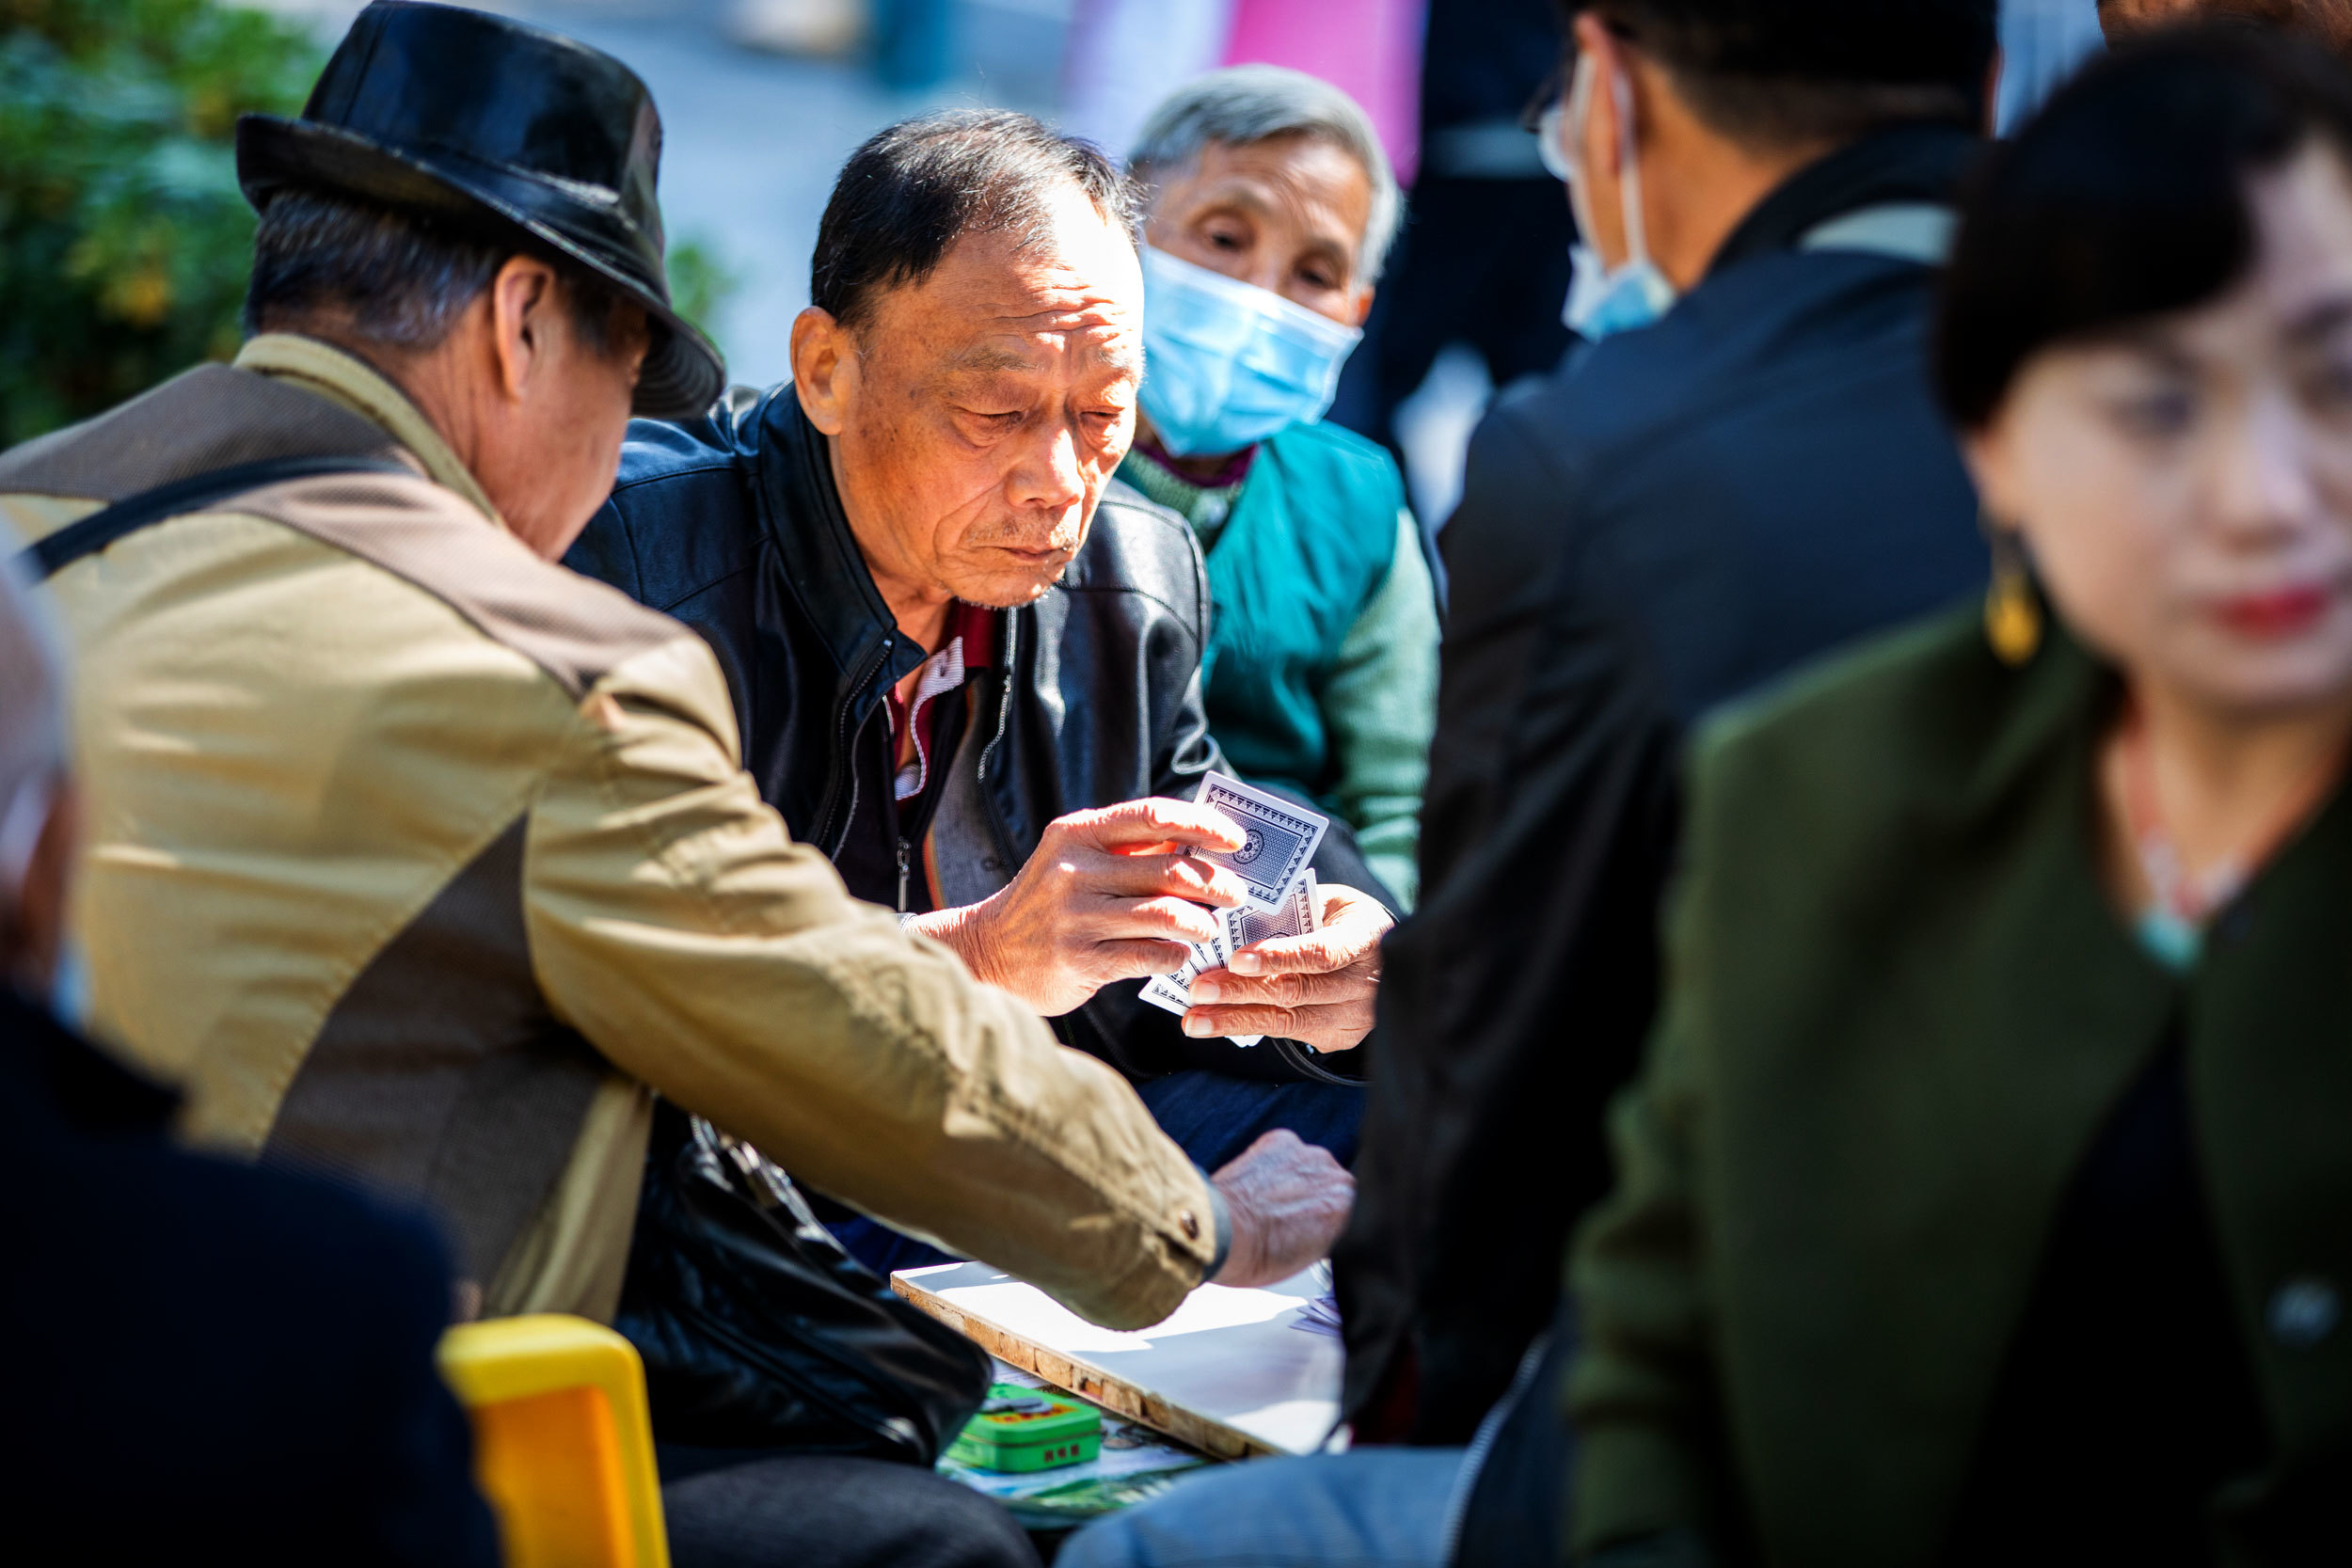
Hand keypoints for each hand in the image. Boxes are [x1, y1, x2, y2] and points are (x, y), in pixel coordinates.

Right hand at [909, 798, 1249, 1016]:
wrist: (989, 952)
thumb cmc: (1051, 902)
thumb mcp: (1076, 860)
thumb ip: (1129, 848)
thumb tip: (1202, 840)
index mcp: (1077, 833)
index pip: (1153, 816)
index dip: (1203, 825)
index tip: (1235, 840)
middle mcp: (1074, 871)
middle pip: (1169, 871)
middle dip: (1216, 884)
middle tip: (1236, 894)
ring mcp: (1076, 917)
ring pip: (1167, 916)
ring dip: (1202, 924)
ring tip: (1209, 928)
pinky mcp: (1081, 960)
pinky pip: (1152, 956)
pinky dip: (1176, 955)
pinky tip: (1179, 954)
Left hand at [1181, 883, 1392, 1051]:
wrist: (1385, 958)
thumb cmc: (1342, 918)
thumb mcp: (1328, 900)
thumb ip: (1291, 909)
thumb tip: (1230, 915)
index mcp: (1365, 938)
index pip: (1320, 953)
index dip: (1279, 956)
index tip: (1235, 959)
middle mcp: (1364, 984)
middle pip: (1296, 991)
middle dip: (1241, 991)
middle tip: (1198, 989)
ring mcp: (1353, 1017)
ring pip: (1286, 1021)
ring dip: (1234, 1020)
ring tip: (1194, 1020)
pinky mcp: (1337, 1037)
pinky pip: (1285, 1033)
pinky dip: (1245, 1027)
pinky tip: (1214, 1024)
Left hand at [1208, 1129, 1353, 1287]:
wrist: (1220, 1232)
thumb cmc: (1258, 1256)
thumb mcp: (1310, 1260)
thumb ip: (1330, 1235)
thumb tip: (1326, 1230)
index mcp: (1350, 1212)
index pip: (1354, 1213)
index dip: (1334, 1221)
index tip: (1319, 1229)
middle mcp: (1337, 1178)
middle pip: (1335, 1186)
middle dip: (1318, 1199)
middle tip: (1292, 1218)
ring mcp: (1310, 1155)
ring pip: (1313, 1167)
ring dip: (1300, 1179)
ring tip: (1272, 1201)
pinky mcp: (1282, 1141)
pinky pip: (1288, 1151)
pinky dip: (1277, 1163)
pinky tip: (1260, 1184)